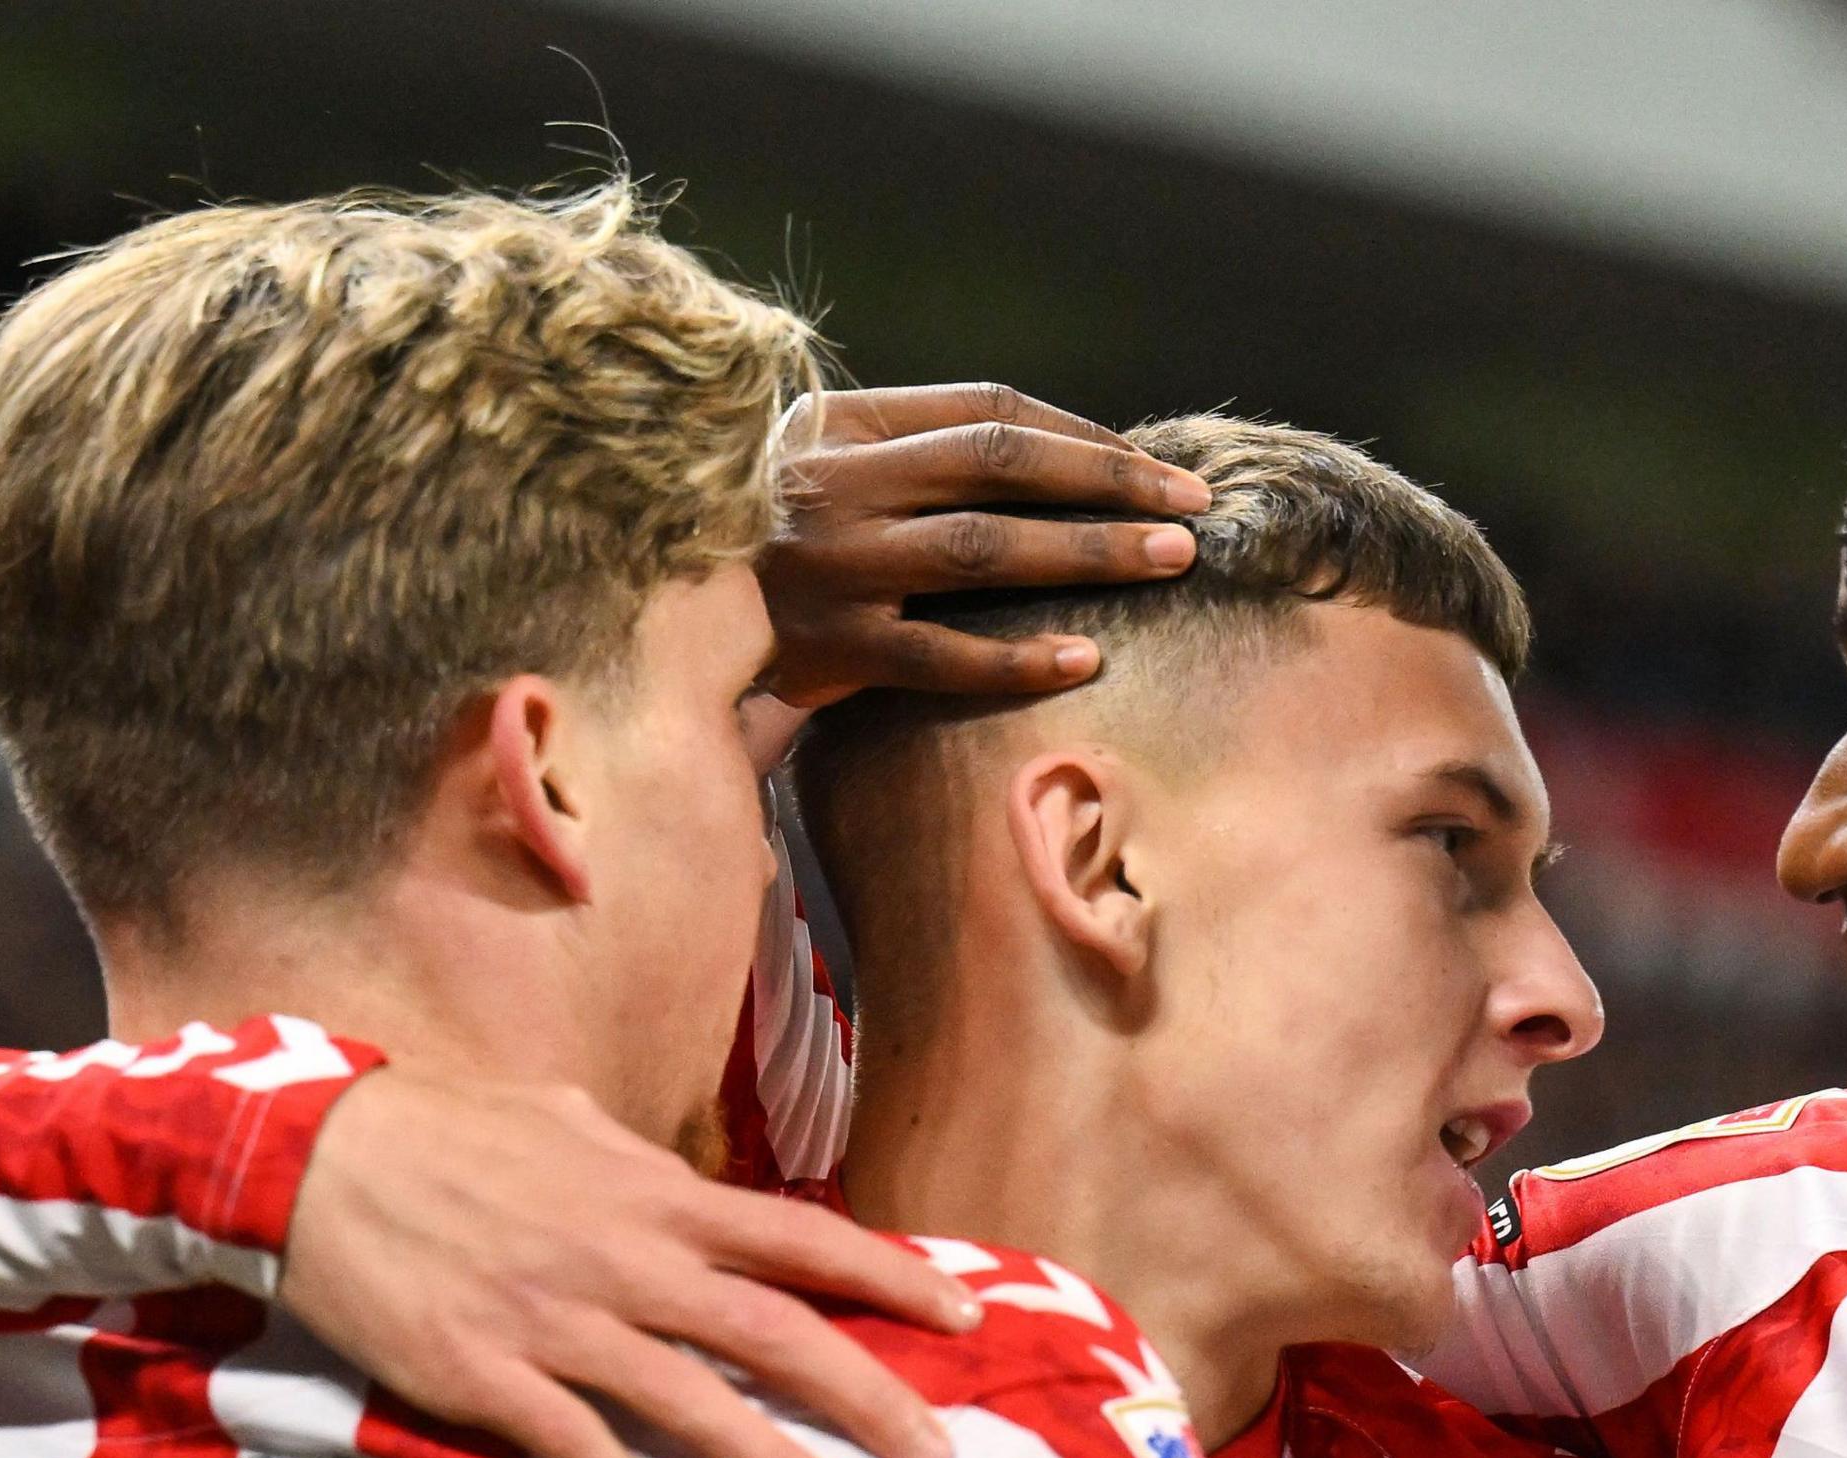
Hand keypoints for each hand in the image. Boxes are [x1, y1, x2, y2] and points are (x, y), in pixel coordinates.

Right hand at [277, 1066, 981, 1457]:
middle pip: (777, 1335)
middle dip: (868, 1396)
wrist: (313, 1157)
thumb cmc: (440, 1128)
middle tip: (938, 1456)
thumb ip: (635, 1163)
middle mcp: (626, 1260)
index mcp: (653, 1194)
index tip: (963, 1318)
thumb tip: (682, 1185)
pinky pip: (582, 1450)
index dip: (890, 1278)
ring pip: (697, 1406)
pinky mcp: (489, 1378)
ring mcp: (560, 1324)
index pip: (802, 1237)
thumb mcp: (561, 1120)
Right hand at [748, 383, 1208, 724]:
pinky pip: (940, 654)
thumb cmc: (765, 545)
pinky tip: (1084, 658)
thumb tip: (1066, 465)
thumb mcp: (823, 470)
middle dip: (1109, 482)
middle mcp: (836, 482)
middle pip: (1001, 465)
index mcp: (842, 422)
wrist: (654, 621)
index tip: (1156, 466)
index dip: (1084, 435)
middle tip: (1192, 508)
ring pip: (983, 550)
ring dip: (1088, 552)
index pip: (988, 410)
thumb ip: (912, 456)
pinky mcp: (827, 645)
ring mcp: (831, 564)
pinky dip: (1017, 658)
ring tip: (1167, 561)